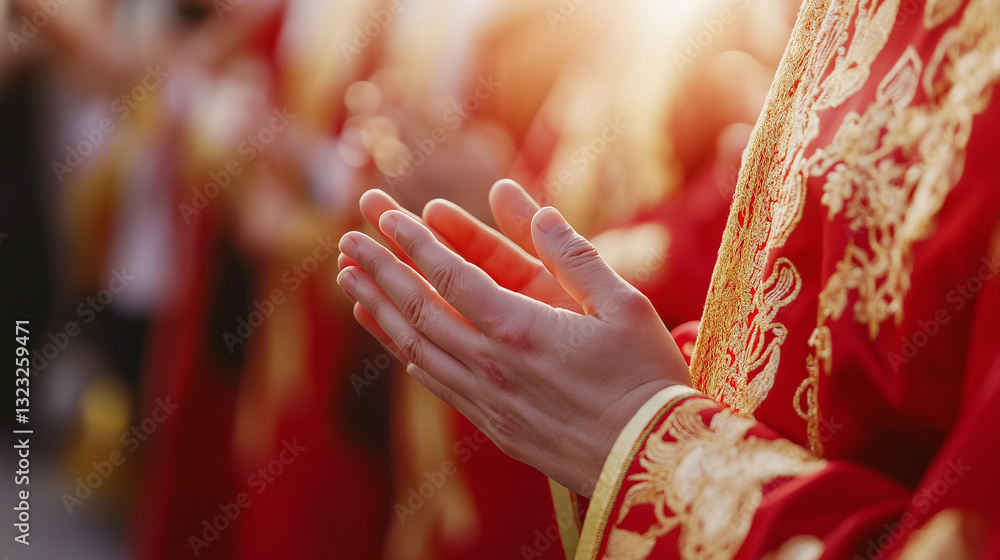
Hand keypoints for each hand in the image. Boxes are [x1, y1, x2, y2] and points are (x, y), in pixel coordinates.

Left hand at [337, 183, 690, 495]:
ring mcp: (488, 399)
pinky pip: (437, 382)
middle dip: (380, 270)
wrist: (649, 463)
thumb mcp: (624, 305)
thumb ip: (575, 256)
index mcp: (521, 330)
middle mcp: (492, 365)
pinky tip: (391, 338)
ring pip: (418, 347)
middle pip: (419, 309)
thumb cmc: (645, 380)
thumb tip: (539, 211)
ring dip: (380, 310)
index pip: (450, 276)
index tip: (385, 215)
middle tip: (345, 240)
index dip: (414, 242)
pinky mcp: (494, 424)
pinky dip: (406, 353)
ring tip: (349, 282)